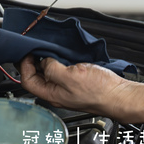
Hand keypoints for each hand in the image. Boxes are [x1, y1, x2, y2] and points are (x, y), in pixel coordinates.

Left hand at [18, 56, 135, 118]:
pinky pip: (63, 71)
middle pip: (37, 77)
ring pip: (50, 73)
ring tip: (49, 49)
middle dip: (34, 61)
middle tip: (36, 48)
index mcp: (52, 95)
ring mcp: (68, 88)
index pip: (28, 81)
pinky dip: (59, 61)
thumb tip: (45, 61)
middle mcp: (58, 93)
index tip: (27, 53)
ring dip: (47, 60)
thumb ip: (52, 69)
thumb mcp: (71, 77)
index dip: (24, 66)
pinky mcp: (78, 82)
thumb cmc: (99, 92)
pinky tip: (63, 54)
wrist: (119, 95)